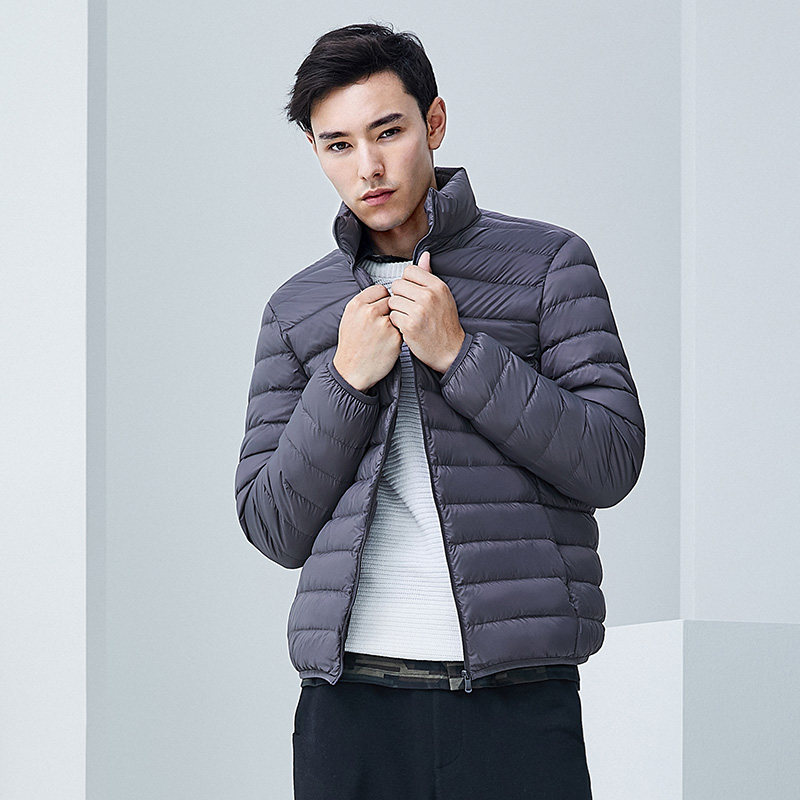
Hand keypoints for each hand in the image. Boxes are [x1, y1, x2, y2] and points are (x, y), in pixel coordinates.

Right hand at [333, 283, 401, 392]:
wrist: (352, 372)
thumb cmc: (351, 347)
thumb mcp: (349, 319)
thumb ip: (364, 304)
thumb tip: (381, 293)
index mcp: (357, 305)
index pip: (381, 289)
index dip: (383, 299)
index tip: (380, 308)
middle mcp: (369, 312)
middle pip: (392, 300)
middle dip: (390, 311)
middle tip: (381, 325)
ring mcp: (383, 325)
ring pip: (399, 314)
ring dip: (395, 322)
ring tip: (383, 335)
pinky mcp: (395, 337)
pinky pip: (402, 328)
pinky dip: (398, 335)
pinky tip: (387, 344)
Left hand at [386, 251, 465, 373]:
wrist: (450, 350)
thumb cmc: (445, 323)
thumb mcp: (442, 295)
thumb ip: (429, 275)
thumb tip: (424, 255)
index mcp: (437, 286)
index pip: (409, 271)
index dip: (407, 282)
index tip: (412, 293)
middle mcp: (429, 296)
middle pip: (397, 285)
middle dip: (400, 296)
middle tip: (409, 308)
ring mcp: (419, 311)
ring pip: (393, 301)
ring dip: (397, 310)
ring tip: (409, 317)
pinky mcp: (410, 325)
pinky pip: (392, 316)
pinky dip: (397, 322)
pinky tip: (407, 327)